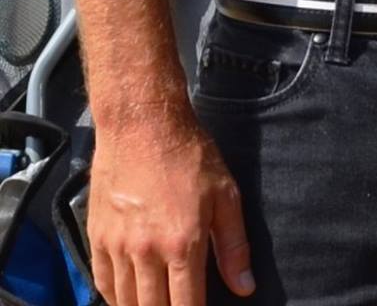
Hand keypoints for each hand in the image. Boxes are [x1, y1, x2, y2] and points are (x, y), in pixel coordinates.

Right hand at [88, 112, 253, 304]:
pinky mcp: (97, 238)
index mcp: (183, 243)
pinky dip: (114, 297)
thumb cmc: (189, 155)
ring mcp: (117, 247)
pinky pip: (102, 284)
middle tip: (178, 304)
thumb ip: (234, 246)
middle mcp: (146, 252)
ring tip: (157, 303)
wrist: (142, 125)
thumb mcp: (226, 195)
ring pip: (125, 302)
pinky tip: (128, 297)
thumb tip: (244, 287)